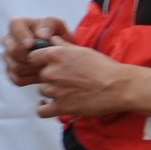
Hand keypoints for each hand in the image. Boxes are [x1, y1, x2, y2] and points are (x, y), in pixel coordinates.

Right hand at [2, 17, 72, 87]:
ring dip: (33, 69)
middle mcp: (9, 40)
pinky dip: (31, 79)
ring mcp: (8, 57)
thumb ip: (49, 24)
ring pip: (15, 66)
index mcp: (18, 24)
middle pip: (13, 50)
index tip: (30, 45)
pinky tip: (42, 76)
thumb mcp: (57, 25)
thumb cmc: (56, 35)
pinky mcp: (11, 72)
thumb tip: (41, 35)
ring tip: (47, 68)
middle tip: (45, 60)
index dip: (21, 36)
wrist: (58, 54)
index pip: (14, 26)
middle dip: (30, 57)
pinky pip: (17, 79)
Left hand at [28, 36, 144, 119]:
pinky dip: (42, 108)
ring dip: (51, 92)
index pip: (32, 57)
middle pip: (39, 76)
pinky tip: (46, 105)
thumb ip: (63, 45)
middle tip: (65, 80)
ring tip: (67, 91)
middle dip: (49, 78)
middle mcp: (51, 72)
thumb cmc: (103, 67)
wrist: (118, 87)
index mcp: (55, 55)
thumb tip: (52, 39)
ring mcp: (55, 91)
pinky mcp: (61, 107)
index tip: (46, 65)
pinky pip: (41, 111)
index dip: (38, 62)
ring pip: (42, 91)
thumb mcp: (82, 50)